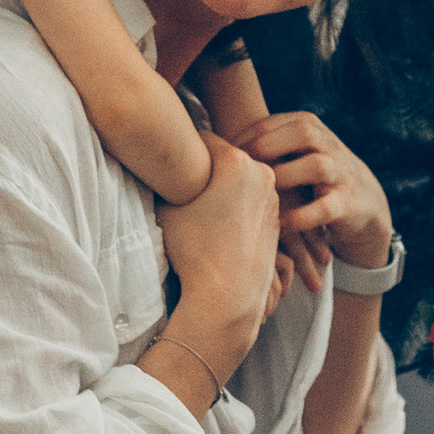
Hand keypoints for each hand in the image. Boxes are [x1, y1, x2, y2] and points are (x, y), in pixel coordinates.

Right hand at [155, 132, 279, 381]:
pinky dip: (236, 205)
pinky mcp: (276, 218)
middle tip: (184, 185)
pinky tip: (219, 226)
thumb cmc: (195, 250)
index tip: (171, 163)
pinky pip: (250, 200)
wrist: (228, 295)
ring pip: (240, 179)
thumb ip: (165, 178)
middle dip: (205, 167)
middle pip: (225, 156)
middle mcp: (262, 172)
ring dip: (223, 185)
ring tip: (202, 209)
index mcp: (237, 161)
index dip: (183, 148)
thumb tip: (157, 167)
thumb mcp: (167, 207)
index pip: (202, 138)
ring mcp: (273, 196)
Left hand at [235, 112, 392, 277]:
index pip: (272, 123)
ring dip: (286, 178)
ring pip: (317, 166)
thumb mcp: (291, 152)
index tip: (221, 158)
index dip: (243, 138)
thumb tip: (207, 145)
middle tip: (240, 171)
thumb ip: (261, 145)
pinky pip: (325, 208)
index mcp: (308, 127)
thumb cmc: (310, 177)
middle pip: (301, 133)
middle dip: (267, 148)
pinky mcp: (347, 204)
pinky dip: (301, 217)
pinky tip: (279, 224)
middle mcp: (328, 145)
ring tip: (260, 195)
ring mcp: (341, 174)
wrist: (364, 201)